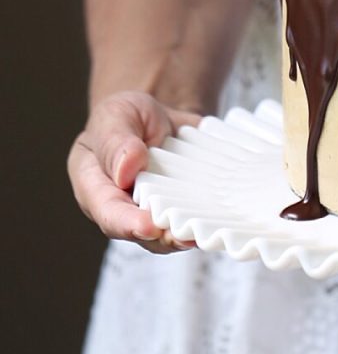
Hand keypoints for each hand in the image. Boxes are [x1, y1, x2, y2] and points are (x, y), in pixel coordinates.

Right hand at [68, 91, 201, 253]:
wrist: (162, 118)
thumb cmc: (129, 117)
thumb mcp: (116, 115)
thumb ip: (116, 141)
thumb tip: (126, 170)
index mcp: (96, 186)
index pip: (108, 212)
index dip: (128, 224)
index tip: (149, 226)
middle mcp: (124, 207)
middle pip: (142, 232)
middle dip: (164, 238)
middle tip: (185, 237)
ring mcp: (156, 212)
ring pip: (171, 234)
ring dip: (191, 235)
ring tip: (207, 232)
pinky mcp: (184, 209)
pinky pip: (195, 220)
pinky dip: (210, 221)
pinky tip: (225, 219)